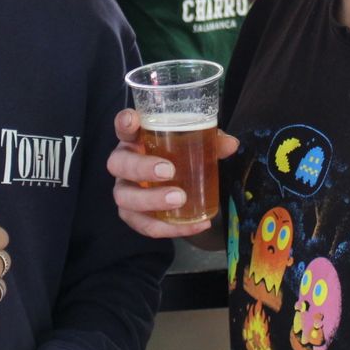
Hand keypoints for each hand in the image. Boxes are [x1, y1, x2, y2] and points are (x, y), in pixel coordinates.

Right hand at [107, 108, 238, 238]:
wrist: (172, 190)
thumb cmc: (177, 159)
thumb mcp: (192, 147)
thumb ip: (209, 142)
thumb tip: (231, 144)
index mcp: (135, 141)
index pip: (123, 127)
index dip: (124, 122)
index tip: (133, 120)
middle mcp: (123, 164)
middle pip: (118, 164)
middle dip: (141, 168)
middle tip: (169, 170)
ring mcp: (125, 191)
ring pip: (125, 198)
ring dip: (152, 200)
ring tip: (179, 199)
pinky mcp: (133, 216)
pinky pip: (146, 225)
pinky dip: (171, 228)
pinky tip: (196, 225)